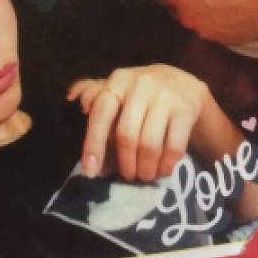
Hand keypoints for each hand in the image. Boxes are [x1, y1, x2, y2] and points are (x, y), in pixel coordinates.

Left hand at [67, 64, 208, 181]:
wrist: (183, 82)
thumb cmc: (140, 92)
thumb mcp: (118, 88)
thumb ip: (94, 94)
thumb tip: (71, 97)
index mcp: (118, 81)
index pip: (101, 113)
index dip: (94, 143)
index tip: (90, 171)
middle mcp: (140, 86)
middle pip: (126, 135)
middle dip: (124, 163)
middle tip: (127, 176)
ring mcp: (165, 97)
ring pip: (149, 144)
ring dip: (145, 168)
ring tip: (144, 176)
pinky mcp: (186, 110)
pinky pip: (174, 146)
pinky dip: (166, 165)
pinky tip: (162, 170)